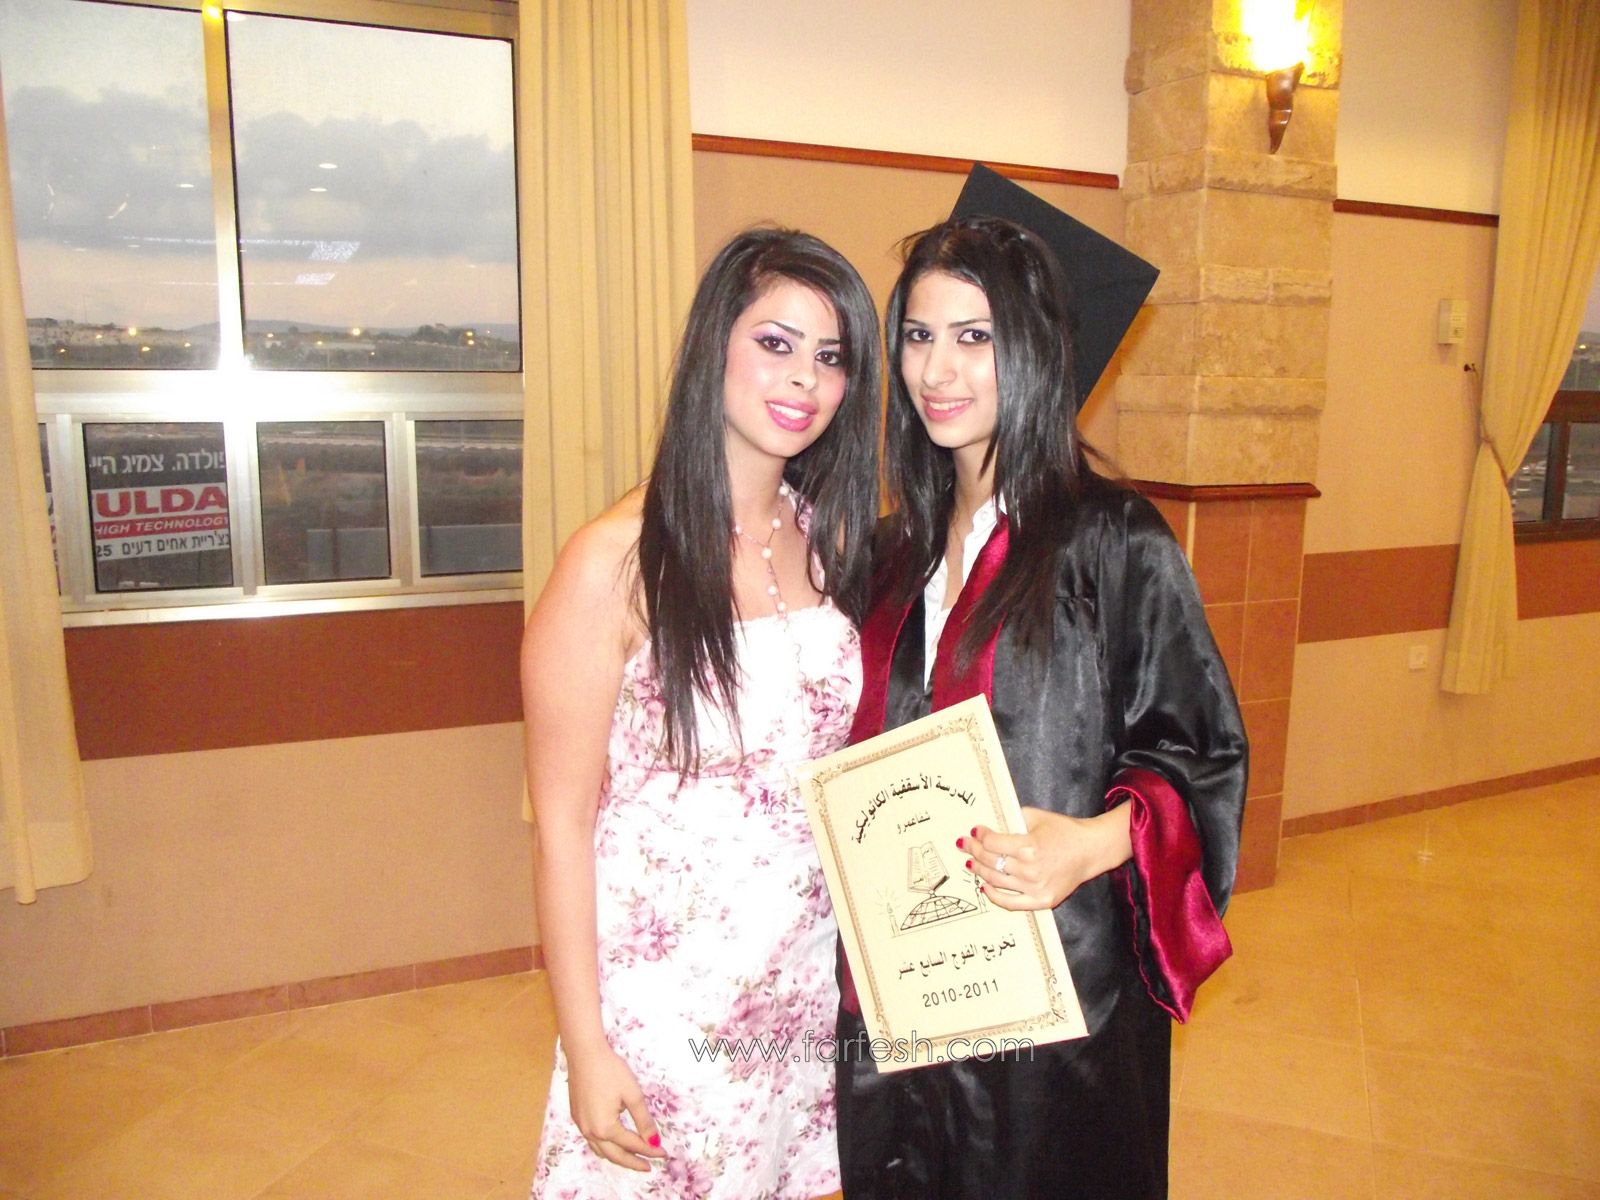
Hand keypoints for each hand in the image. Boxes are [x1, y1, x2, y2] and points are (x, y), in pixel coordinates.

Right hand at [565, 1042, 664, 1170]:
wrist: (584, 1053)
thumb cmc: (610, 1070)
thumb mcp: (633, 1095)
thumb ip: (644, 1121)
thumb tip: (654, 1141)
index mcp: (606, 1127)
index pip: (633, 1145)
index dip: (650, 1150)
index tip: (664, 1153)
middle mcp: (591, 1131)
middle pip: (615, 1155)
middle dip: (634, 1162)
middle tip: (649, 1166)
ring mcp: (581, 1126)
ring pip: (602, 1151)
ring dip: (619, 1157)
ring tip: (634, 1159)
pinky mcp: (577, 1117)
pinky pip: (592, 1141)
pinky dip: (606, 1147)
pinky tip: (614, 1143)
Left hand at [960, 802, 1132, 910]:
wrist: (1091, 850)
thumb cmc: (1065, 831)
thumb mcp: (1037, 816)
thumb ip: (1012, 818)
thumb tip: (988, 826)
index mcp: (1029, 846)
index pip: (992, 843)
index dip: (980, 836)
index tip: (974, 831)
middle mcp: (1030, 869)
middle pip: (991, 861)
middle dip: (974, 851)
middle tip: (965, 845)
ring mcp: (1036, 888)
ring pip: (996, 881)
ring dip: (979, 871)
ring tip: (971, 863)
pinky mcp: (1042, 901)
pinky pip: (1011, 903)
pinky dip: (994, 896)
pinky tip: (984, 886)